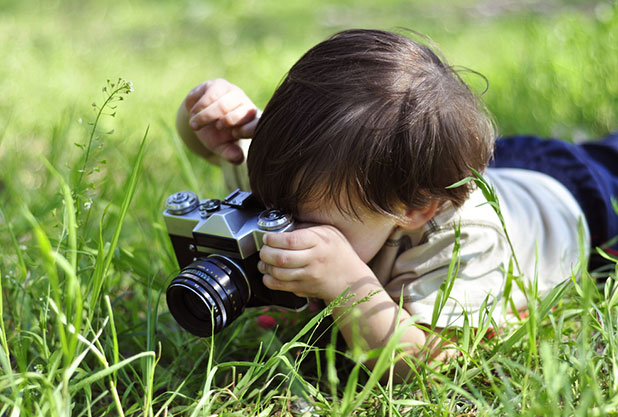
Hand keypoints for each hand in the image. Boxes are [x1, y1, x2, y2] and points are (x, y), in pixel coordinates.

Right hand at [184, 79, 258, 163]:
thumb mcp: (222, 147)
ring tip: (194, 124)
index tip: (234, 135)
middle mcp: (246, 105)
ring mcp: (233, 93)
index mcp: (251, 122)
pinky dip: (199, 105)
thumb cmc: (215, 135)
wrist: (201, 118)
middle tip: (208, 129)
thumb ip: (230, 154)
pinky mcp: (220, 85)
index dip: (247, 130)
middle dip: (220, 123)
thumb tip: (238, 158)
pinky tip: (193, 112)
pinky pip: (209, 94)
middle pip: (236, 114)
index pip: (256, 124)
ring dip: (205, 115)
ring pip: (222, 103)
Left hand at [258, 225, 375, 301]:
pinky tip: (269, 273)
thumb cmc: (339, 253)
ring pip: (278, 273)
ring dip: (265, 266)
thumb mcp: (329, 232)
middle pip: (281, 258)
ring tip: (264, 260)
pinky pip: (279, 286)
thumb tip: (284, 227)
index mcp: (319, 242)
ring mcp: (308, 276)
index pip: (290, 241)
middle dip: (265, 252)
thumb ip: (307, 228)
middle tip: (264, 248)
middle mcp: (313, 260)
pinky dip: (269, 280)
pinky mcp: (304, 288)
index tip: (268, 237)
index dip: (273, 239)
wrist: (351, 279)